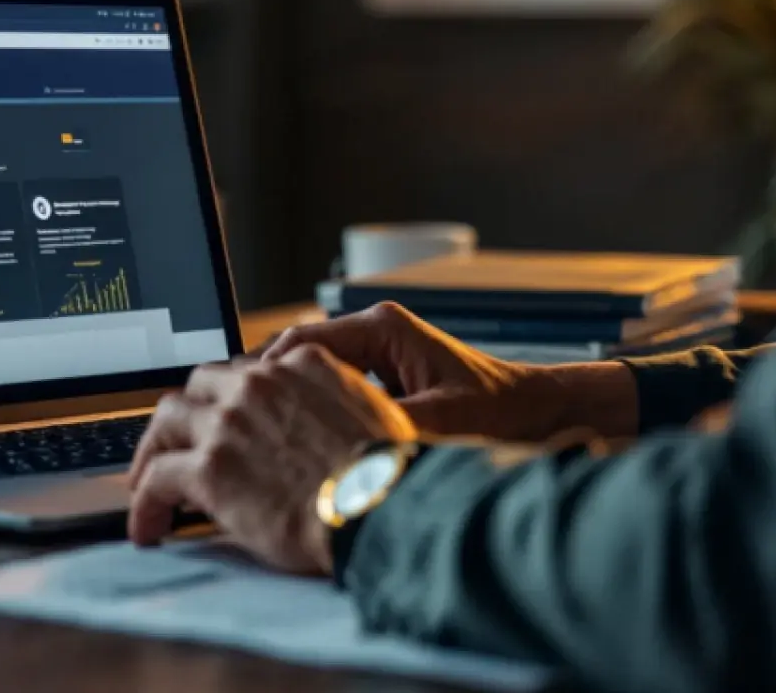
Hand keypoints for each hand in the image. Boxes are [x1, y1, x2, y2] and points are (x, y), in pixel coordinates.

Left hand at [126, 345, 417, 574]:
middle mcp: (260, 384)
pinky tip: (147, 527)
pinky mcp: (210, 467)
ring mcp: (229, 423)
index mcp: (303, 365)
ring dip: (153, 450)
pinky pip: (157, 478)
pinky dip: (144, 503)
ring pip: (167, 421)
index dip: (232, 399)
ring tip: (147, 482)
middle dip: (187, 416)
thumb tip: (306, 437)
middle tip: (179, 445)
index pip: (249, 371)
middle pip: (200, 386)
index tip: (226, 421)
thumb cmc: (388, 476)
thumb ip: (329, 407)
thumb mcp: (370, 415)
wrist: (384, 507)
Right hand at [261, 304, 638, 441]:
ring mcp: (375, 347)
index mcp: (381, 328)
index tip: (236, 411)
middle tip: (234, 427)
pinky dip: (307, 407)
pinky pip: (327, 383)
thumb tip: (330, 446)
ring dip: (284, 400)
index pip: (297, 344)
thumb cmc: (500, 414)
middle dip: (263, 390)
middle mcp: (373, 330)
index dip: (262, 379)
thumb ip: (379, 428)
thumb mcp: (436, 425)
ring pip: (306, 370)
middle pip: (293, 354)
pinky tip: (292, 441)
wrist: (542, 413)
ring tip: (255, 437)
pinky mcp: (380, 369)